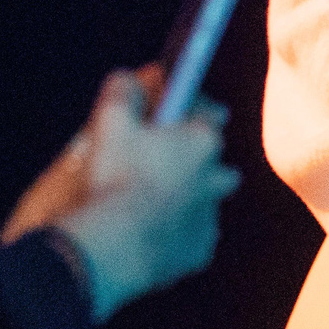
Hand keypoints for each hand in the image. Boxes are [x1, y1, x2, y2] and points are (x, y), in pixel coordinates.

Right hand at [7, 66, 241, 320]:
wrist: (117, 243)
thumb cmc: (116, 176)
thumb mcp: (111, 121)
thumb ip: (122, 91)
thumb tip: (126, 76)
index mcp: (203, 141)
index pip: (212, 113)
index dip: (192, 110)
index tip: (173, 114)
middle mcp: (217, 177)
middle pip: (216, 162)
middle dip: (197, 161)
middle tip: (162, 165)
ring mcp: (210, 217)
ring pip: (205, 202)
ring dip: (185, 200)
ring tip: (149, 204)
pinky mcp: (199, 251)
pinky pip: (192, 239)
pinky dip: (176, 237)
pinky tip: (150, 235)